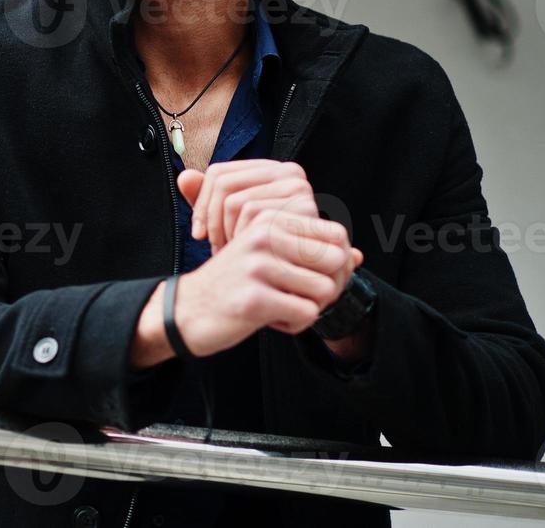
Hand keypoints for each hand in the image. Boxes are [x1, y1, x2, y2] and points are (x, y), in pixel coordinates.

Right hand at [169, 206, 362, 356]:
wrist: (187, 310)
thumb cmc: (235, 283)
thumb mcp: (268, 257)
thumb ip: (309, 254)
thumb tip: (358, 257)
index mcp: (268, 218)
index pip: (336, 235)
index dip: (335, 264)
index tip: (309, 277)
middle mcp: (263, 235)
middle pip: (336, 262)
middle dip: (327, 287)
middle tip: (298, 297)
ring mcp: (257, 266)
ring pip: (324, 291)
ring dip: (308, 308)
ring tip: (279, 307)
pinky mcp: (253, 298)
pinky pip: (305, 315)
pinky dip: (294, 325)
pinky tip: (269, 320)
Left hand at [177, 159, 318, 252]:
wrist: (300, 282)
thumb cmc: (261, 251)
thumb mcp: (229, 224)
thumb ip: (206, 200)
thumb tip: (184, 177)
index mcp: (271, 170)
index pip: (218, 173)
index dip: (200, 204)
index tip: (198, 233)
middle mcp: (290, 173)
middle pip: (224, 185)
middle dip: (212, 220)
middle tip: (215, 247)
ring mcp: (300, 189)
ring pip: (236, 202)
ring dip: (228, 233)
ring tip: (233, 252)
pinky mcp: (304, 208)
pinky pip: (253, 215)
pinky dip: (244, 238)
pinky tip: (249, 256)